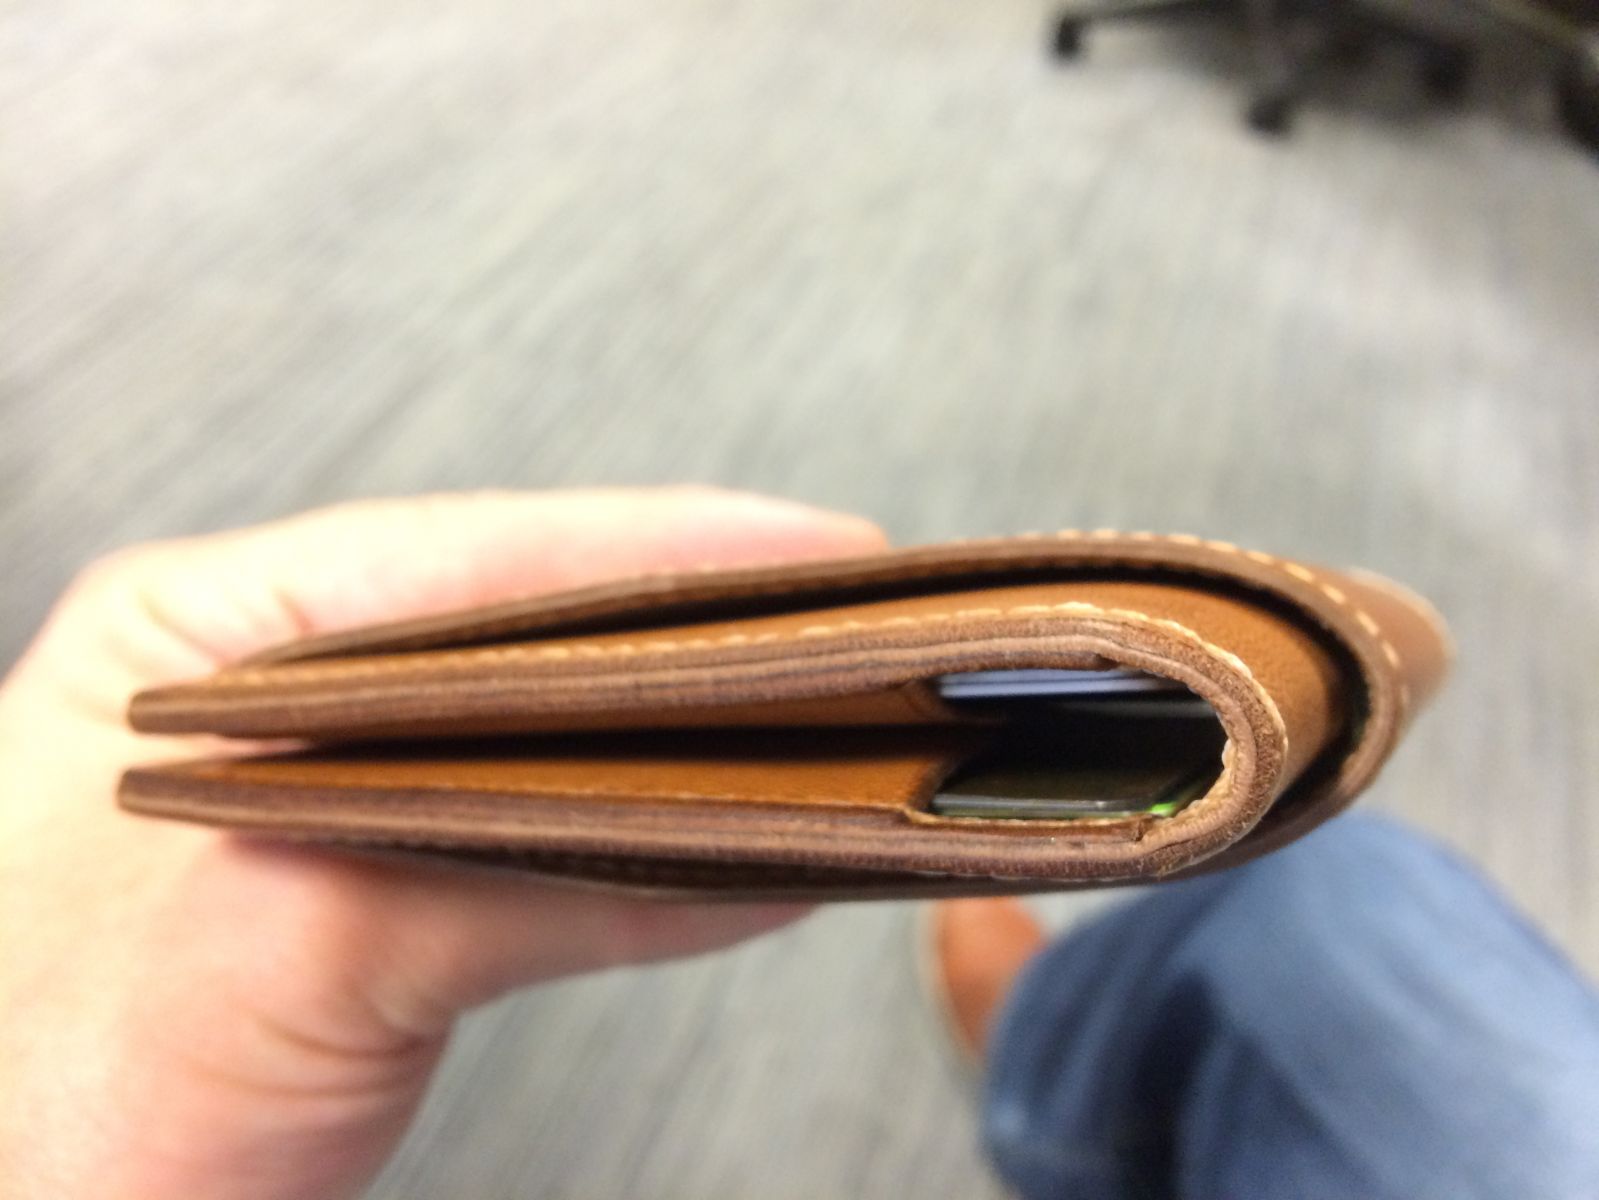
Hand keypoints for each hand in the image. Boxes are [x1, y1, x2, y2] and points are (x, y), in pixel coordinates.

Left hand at [0, 488, 885, 1199]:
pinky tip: (758, 856)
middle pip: (537, 647)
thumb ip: (504, 860)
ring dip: (698, 758)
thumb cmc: (35, 1103)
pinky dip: (660, 869)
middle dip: (702, 647)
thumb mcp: (275, 943)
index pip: (478, 560)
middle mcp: (279, 709)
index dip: (665, 553)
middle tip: (859, 637)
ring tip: (838, 728)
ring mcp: (333, 812)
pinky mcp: (383, 920)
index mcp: (205, 641)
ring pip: (560, 756)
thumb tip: (737, 844)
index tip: (818, 556)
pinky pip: (552, 866)